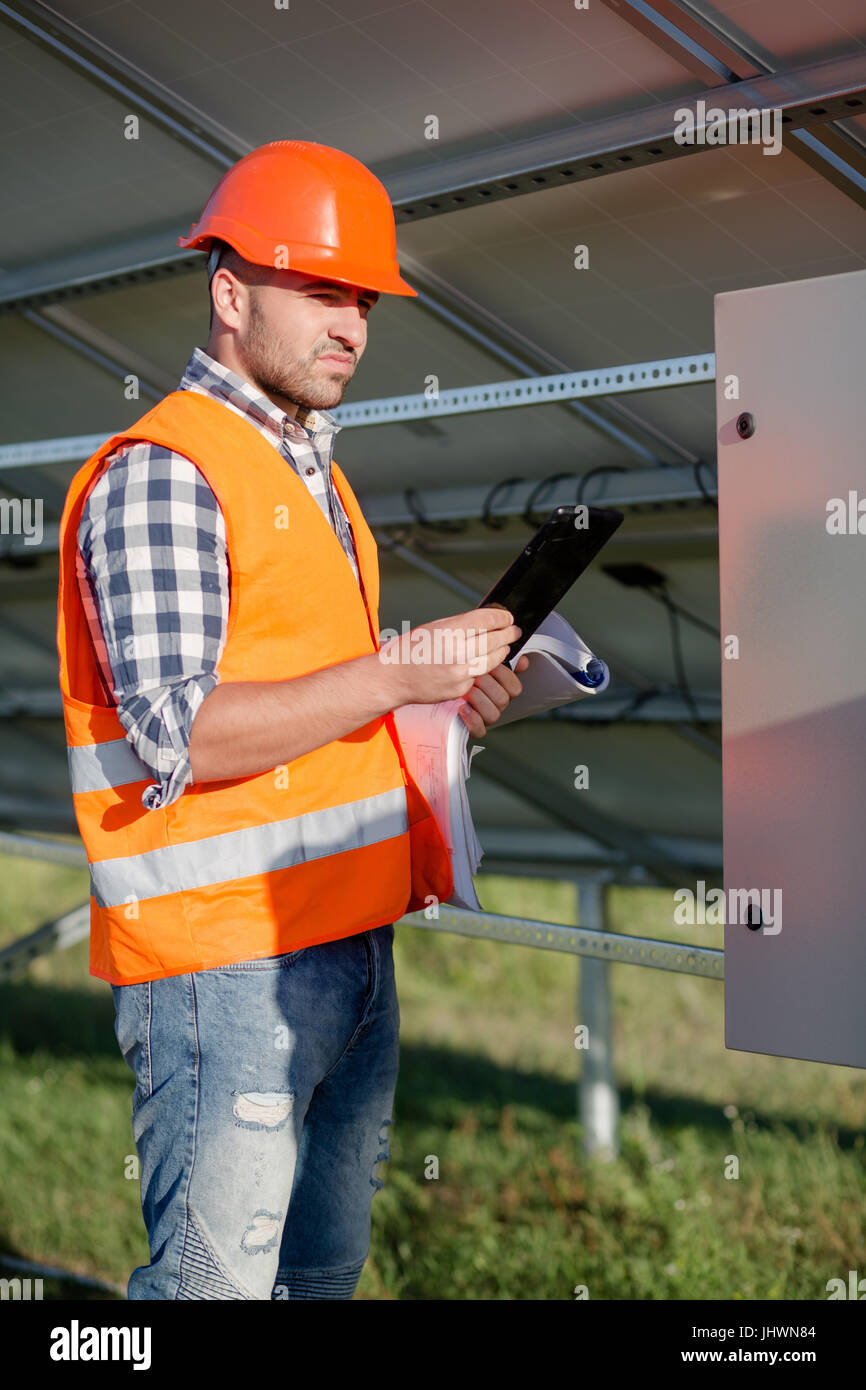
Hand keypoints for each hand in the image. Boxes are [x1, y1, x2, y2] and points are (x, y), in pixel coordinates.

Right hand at [379, 607, 522, 706]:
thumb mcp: (434, 627)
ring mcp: (460, 673)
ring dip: (501, 651)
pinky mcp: (460, 688)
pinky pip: (478, 675)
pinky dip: (482, 668)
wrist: (395, 677)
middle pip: (494, 640)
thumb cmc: (411, 650)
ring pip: (493, 660)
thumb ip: (461, 624)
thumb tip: (485, 621)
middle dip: (508, 634)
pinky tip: (483, 661)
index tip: (507, 617)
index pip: (486, 620)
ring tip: (504, 646)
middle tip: (514, 630)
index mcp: (450, 632)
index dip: (501, 617)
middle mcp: (457, 652)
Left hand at [457, 654, 530, 737]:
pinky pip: (480, 730)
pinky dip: (472, 719)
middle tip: (473, 676)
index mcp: (501, 689)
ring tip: (466, 692)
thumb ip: (500, 660)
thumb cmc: (461, 676)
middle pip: (503, 699)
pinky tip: (462, 708)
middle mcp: (495, 704)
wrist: (440, 688)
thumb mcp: (480, 664)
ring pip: (493, 714)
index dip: (504, 676)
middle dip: (486, 685)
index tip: (490, 665)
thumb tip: (523, 660)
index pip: (515, 687)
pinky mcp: (473, 729)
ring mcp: (485, 717)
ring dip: (478, 700)